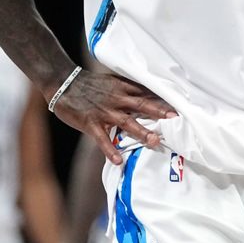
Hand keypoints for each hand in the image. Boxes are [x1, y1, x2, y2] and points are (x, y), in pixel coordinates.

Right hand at [49, 70, 177, 163]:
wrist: (63, 82)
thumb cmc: (89, 84)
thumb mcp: (111, 81)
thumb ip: (128, 89)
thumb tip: (148, 95)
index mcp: (122, 88)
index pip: (146, 93)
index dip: (162, 100)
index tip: (180, 106)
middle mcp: (116, 98)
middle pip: (141, 105)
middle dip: (159, 113)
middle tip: (175, 121)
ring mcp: (104, 111)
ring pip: (126, 122)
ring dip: (141, 132)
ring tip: (154, 142)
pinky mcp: (90, 122)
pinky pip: (102, 138)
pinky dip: (110, 149)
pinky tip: (118, 160)